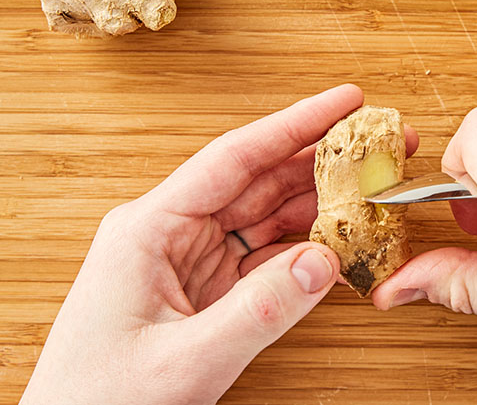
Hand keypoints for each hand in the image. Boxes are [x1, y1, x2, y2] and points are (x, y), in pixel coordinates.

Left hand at [21, 84, 416, 404]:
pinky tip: (337, 242)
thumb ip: (258, 311)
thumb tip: (323, 261)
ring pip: (264, 217)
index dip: (295, 125)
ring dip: (316, 203)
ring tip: (368, 187)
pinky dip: (301, 250)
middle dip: (319, 160)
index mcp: (149, 227)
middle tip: (376, 145)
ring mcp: (186, 262)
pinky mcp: (200, 292)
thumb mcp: (184, 360)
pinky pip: (261, 258)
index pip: (234, 157)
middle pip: (257, 180)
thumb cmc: (99, 401)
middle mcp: (168, 234)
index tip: (345, 101)